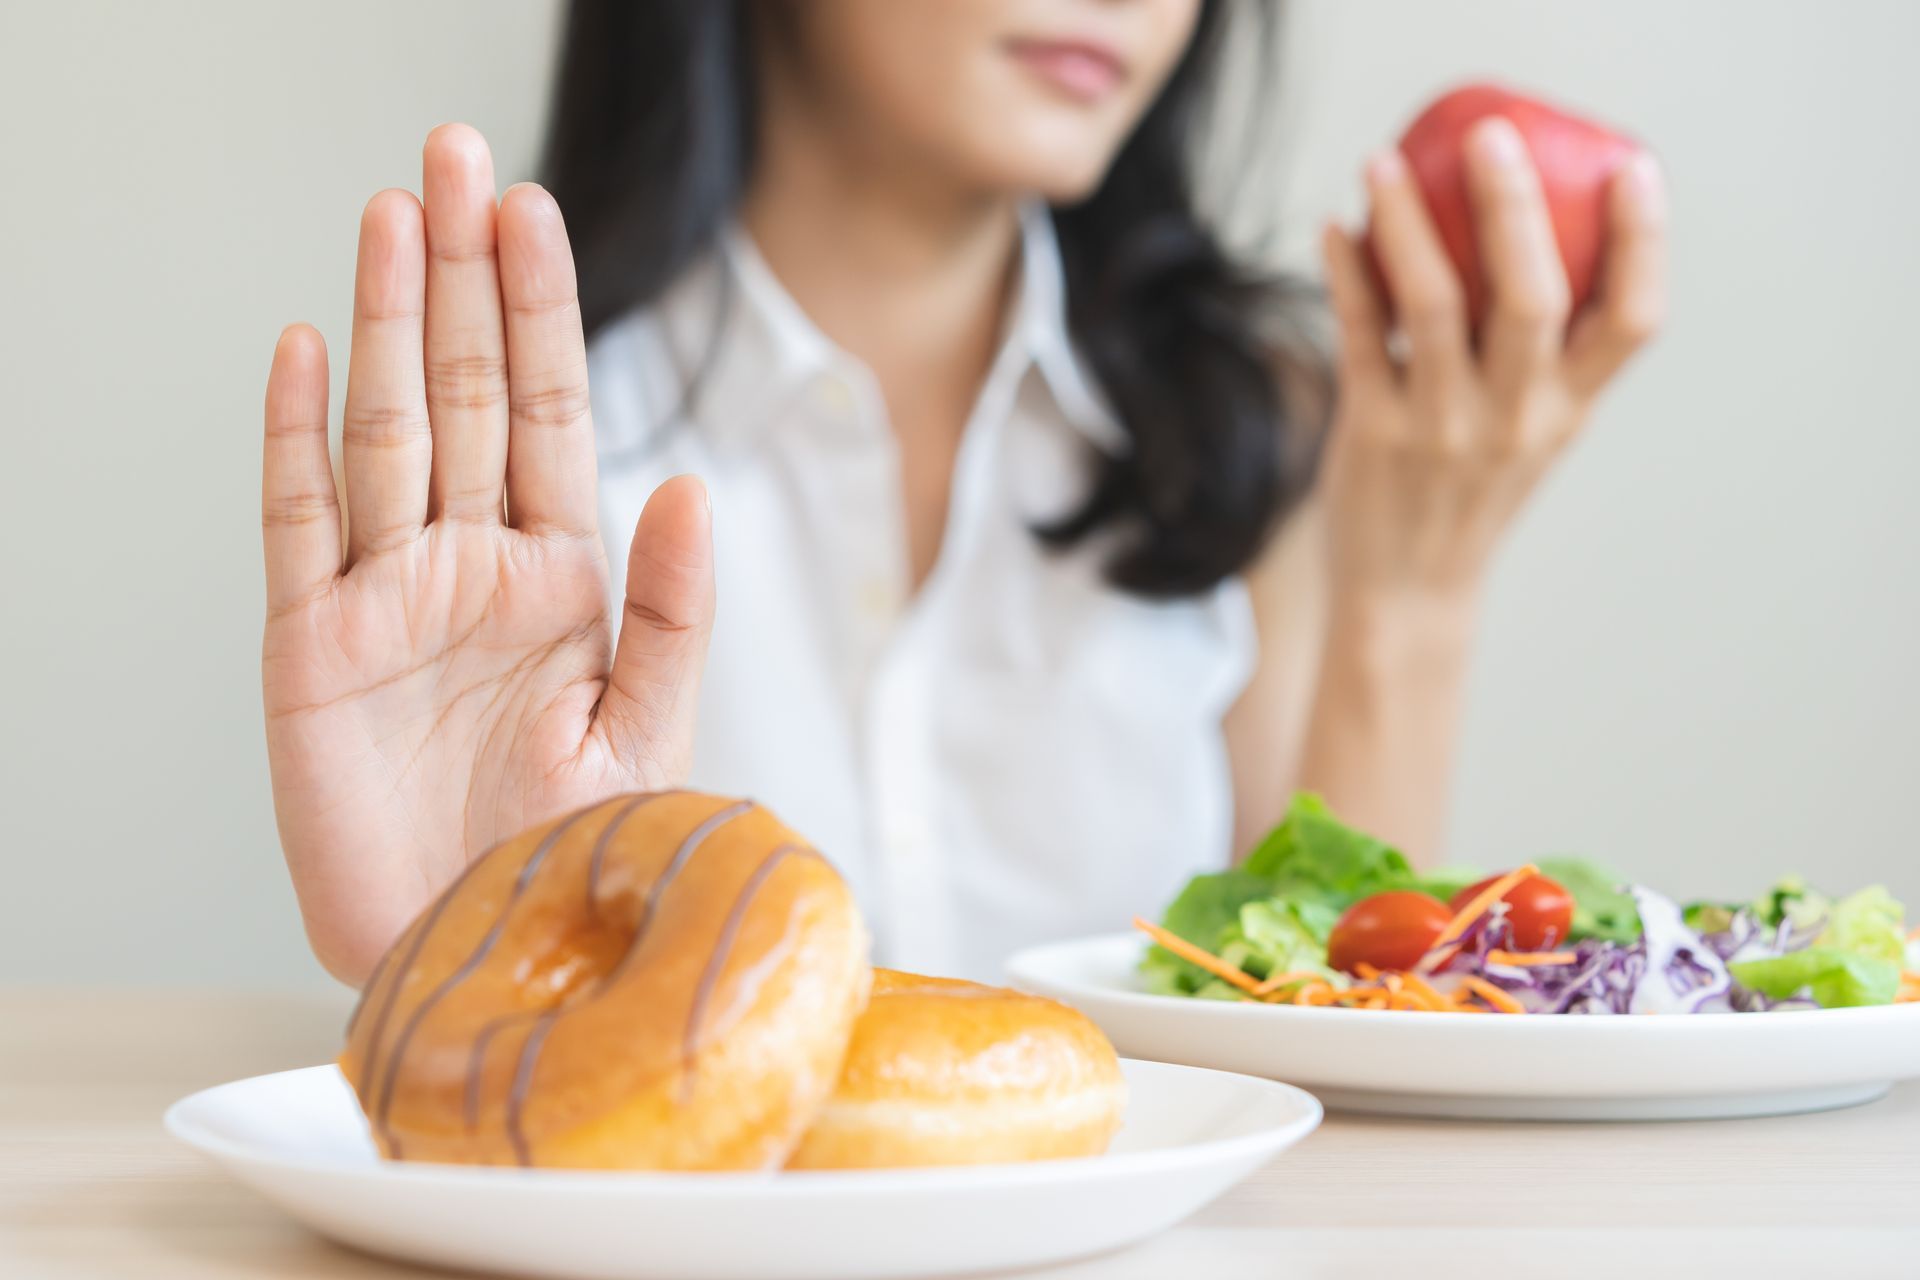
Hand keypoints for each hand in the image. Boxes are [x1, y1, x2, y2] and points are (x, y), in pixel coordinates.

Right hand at [261, 126, 713, 984]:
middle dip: (459, 276)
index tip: (530, 209)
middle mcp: (469, 568)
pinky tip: (307, 351)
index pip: (544, 413)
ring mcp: (386, 600)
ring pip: (383, 431)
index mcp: (557, 578)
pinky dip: (295, 439)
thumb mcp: (644, 730)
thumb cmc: (570, 852)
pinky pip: (298, 524)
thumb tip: (690, 482)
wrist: (481, 956)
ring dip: (386, 323)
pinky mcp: (311, 652)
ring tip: (391, 214)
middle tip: (453, 154)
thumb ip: (669, 609)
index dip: (537, 310)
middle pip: (460, 393)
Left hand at [1318, 116, 1666, 604]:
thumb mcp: (1532, 430)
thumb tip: (1520, 231)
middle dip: (1513, 206)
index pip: (1635, 322)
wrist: (1408, 595)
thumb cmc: (1470, 492)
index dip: (1645, 242)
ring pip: (1431, 305)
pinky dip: (1345, 272)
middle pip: (1530, 297)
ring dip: (1405, 223)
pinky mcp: (1371, 433)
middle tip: (1490, 137)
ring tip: (1380, 163)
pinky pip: (1357, 335)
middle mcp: (1515, 419)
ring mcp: (1440, 428)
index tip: (1634, 168)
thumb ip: (1540, 354)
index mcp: (1568, 410)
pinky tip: (1334, 228)